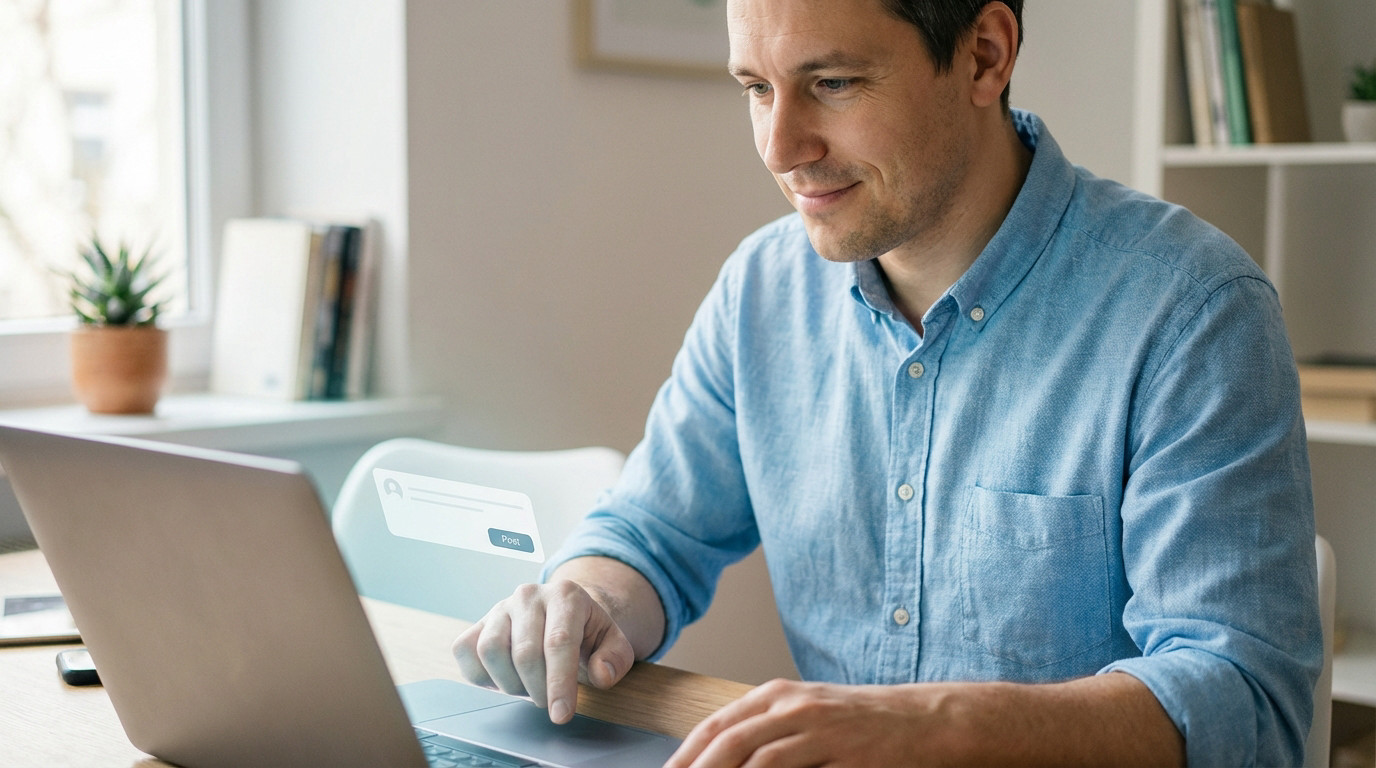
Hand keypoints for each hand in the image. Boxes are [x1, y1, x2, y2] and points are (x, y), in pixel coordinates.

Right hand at [451, 579, 635, 723]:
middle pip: (525, 653)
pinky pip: (465, 651)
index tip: (561, 714)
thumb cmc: (587, 632)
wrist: (562, 612)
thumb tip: (602, 676)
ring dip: (509, 683)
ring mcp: (500, 608)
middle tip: (548, 700)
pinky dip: (481, 675)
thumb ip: (616, 658)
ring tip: (527, 686)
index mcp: (566, 595)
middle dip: (538, 689)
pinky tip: (504, 678)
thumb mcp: (613, 642)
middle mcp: (529, 596)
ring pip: (490, 651)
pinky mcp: (478, 623)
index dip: (559, 683)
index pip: (559, 642)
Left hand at [665, 679, 928, 767]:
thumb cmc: (861, 723)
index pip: (716, 726)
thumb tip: (719, 759)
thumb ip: (765, 733)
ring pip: (759, 763)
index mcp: (778, 696)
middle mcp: (795, 709)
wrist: (925, 721)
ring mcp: (822, 733)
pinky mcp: (847, 760)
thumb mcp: (806, 715)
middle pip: (729, 743)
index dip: (685, 756)